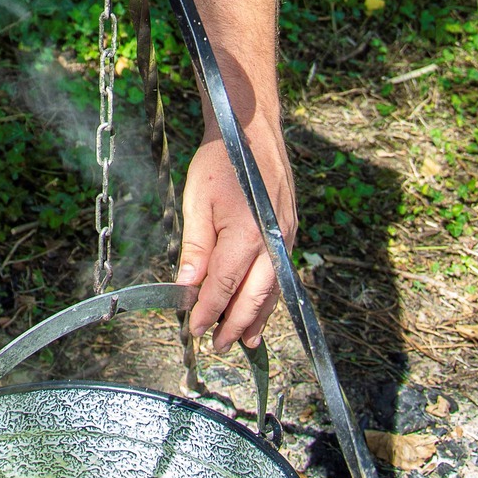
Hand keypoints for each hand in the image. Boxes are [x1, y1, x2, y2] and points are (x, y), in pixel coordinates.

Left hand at [175, 125, 296, 353]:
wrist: (251, 132)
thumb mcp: (196, 203)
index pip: (223, 287)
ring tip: (243, 341)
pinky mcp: (289, 233)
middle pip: (253, 298)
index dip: (207, 311)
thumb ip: (196, 248)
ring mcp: (285, 238)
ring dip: (257, 319)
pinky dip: (270, 298)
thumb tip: (187, 286)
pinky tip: (261, 311)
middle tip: (217, 346)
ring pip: (272, 291)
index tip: (193, 330)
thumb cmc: (220, 163)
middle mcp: (271, 241)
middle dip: (234, 325)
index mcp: (245, 234)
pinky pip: (280, 275)